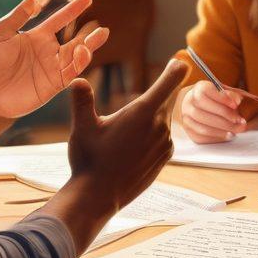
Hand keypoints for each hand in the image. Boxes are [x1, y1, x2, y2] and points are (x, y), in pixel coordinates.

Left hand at [0, 0, 107, 127]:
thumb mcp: (1, 33)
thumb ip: (18, 15)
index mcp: (39, 36)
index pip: (60, 19)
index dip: (73, 9)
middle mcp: (49, 51)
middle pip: (76, 40)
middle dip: (90, 34)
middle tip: (102, 27)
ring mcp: (53, 68)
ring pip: (78, 56)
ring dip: (89, 46)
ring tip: (100, 35)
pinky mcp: (54, 84)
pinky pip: (72, 72)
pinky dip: (80, 62)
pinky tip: (83, 52)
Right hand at [67, 59, 186, 213]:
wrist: (98, 197)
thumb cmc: (89, 160)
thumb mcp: (82, 127)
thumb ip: (82, 101)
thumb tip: (77, 80)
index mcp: (143, 112)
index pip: (171, 81)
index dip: (176, 68)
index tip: (180, 61)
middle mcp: (160, 126)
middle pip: (168, 98)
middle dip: (162, 90)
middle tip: (163, 79)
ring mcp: (165, 143)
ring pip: (165, 118)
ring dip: (154, 114)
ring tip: (133, 121)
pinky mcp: (164, 157)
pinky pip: (164, 136)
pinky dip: (154, 132)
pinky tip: (135, 140)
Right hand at [180, 80, 249, 142]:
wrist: (198, 105)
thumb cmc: (214, 98)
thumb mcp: (223, 91)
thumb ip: (231, 94)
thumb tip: (237, 100)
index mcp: (198, 89)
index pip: (207, 92)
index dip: (222, 99)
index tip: (236, 105)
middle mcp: (189, 103)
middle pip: (206, 111)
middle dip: (226, 118)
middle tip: (241, 121)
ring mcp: (187, 118)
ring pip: (204, 127)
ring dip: (223, 130)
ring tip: (237, 129)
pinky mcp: (189, 131)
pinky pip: (202, 137)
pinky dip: (217, 137)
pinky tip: (229, 134)